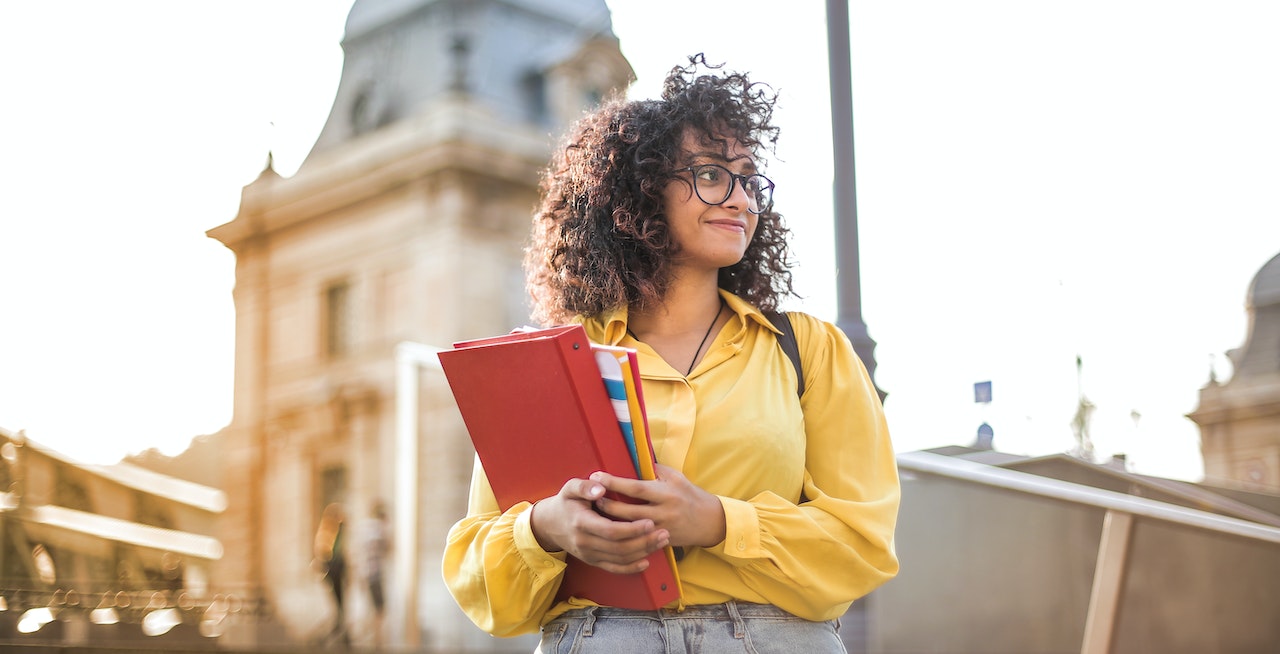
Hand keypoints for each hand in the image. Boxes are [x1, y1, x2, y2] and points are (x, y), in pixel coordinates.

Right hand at [529, 476, 669, 574]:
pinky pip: (614, 568)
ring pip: (620, 559)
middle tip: (664, 533)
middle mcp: (585, 542)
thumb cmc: (566, 502)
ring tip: (661, 541)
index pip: (610, 530)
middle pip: (619, 547)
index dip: (632, 529)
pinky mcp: (592, 561)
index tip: (650, 522)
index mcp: (581, 523)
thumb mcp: (570, 488)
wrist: (550, 525)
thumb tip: (601, 488)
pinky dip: (631, 568)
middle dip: (644, 542)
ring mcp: (589, 554)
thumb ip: (585, 486)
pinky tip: (646, 561)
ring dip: (643, 552)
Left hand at [590, 464, 726, 548]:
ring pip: (630, 528)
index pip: (636, 488)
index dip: (614, 482)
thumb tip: (633, 459)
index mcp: (666, 493)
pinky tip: (610, 530)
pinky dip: (623, 535)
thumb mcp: (676, 477)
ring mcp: (661, 529)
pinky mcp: (660, 541)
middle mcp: (663, 512)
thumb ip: (655, 470)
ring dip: (611, 520)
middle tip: (591, 497)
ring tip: (596, 512)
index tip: (597, 476)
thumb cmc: (690, 495)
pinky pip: (638, 540)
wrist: (710, 521)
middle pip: (628, 511)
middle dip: (607, 504)